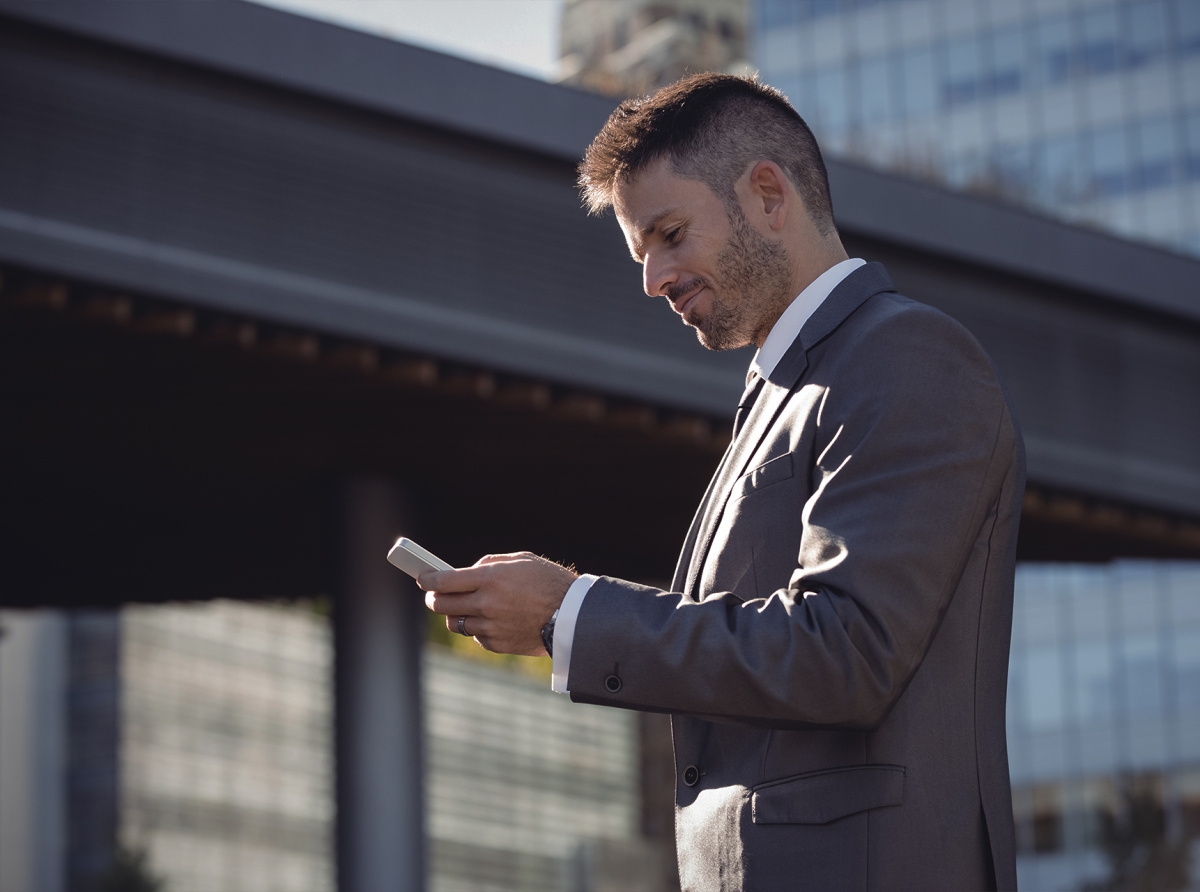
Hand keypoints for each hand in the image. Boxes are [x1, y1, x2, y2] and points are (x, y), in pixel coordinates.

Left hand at [419, 552, 576, 655]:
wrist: (573, 615)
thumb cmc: (549, 582)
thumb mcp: (521, 560)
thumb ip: (490, 563)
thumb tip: (468, 572)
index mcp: (491, 578)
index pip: (445, 580)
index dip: (428, 579)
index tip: (422, 578)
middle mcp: (487, 603)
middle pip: (442, 605)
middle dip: (434, 599)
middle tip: (435, 595)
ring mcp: (491, 626)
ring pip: (456, 623)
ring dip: (455, 615)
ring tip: (462, 608)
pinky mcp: (498, 643)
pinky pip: (476, 636)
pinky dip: (477, 628)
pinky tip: (489, 620)